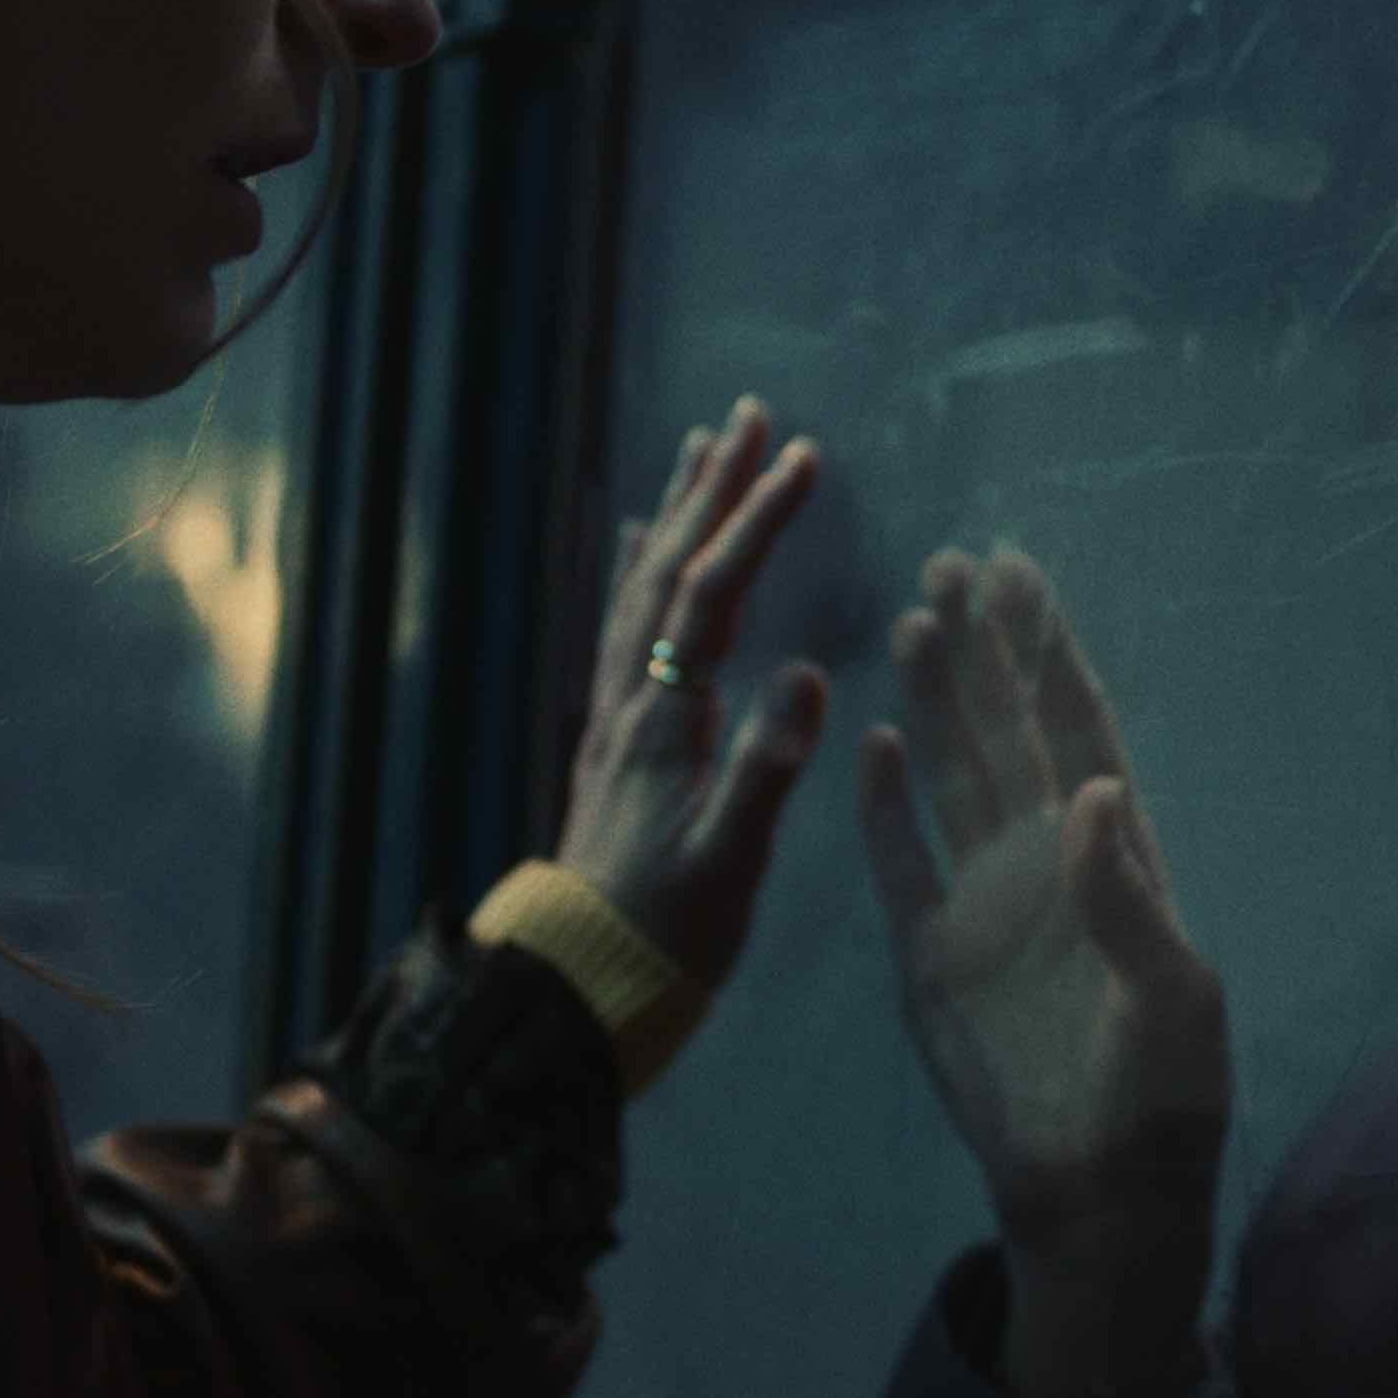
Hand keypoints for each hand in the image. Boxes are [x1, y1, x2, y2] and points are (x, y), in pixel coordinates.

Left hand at [551, 396, 830, 997]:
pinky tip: (638, 543)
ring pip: (642, 586)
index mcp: (663, 718)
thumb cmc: (667, 930)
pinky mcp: (616, 735)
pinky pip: (623, 624)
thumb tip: (812, 674)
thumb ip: (767, 768)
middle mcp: (629, 699)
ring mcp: (616, 713)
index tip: (803, 457)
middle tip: (750, 416)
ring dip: (676, 513)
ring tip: (702, 448)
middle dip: (712, 488)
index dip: (755, 520)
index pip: (710, 594)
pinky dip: (639, 569)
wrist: (585, 981)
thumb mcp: (729, 859)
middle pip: (668, 568)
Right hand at [858, 546, 1229, 1276]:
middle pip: (1007, 732)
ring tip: (912, 622)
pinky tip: (871, 744)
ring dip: (933, 704)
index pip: (1079, 730)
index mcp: (1118, 859)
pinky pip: (900, 863)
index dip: (1050, 654)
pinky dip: (883, 807)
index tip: (1023, 575)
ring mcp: (984, 902)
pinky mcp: (932, 956)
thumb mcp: (1171, 996)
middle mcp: (1047, 861)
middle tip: (952, 562)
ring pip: (951, 778)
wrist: (1096, 1194)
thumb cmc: (1161, 1096)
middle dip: (984, 650)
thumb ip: (1125, 894)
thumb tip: (1096, 786)